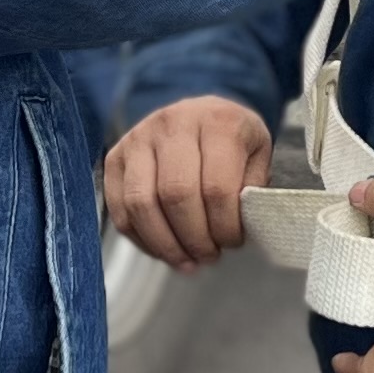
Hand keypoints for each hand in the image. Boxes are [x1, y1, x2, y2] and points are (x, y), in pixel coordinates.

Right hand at [100, 98, 271, 269]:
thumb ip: (252, 187)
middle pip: (175, 196)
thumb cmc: (232, 139)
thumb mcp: (258, 153)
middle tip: (209, 256)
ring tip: (186, 260)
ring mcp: (138, 138)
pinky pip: (119, 208)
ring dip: (165, 243)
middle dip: (194, 238)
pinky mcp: (115, 157)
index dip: (224, 226)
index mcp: (217, 122)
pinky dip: (141, 238)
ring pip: (142, 203)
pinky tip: (163, 248)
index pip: (216, 188)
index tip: (233, 241)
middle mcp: (172, 124)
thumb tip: (237, 225)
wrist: (200, 113)